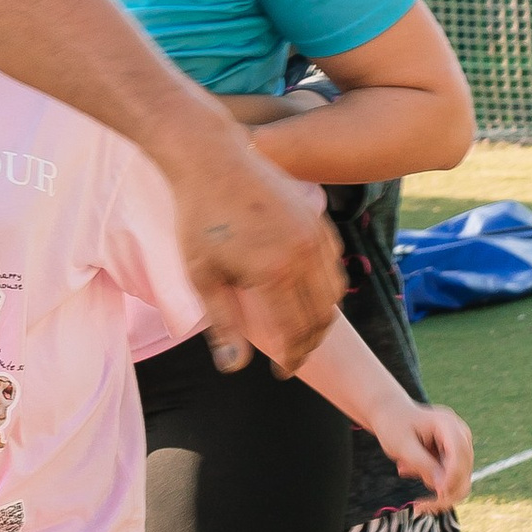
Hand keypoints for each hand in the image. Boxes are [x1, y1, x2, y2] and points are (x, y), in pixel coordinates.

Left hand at [169, 133, 340, 376]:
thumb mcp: (201, 275)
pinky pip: (333, 265)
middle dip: (308, 344)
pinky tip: (305, 295)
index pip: (294, 332)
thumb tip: (234, 367)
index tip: (280, 372)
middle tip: (291, 359)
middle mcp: (303, 255)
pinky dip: (325, 287)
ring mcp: (314, 236)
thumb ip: (223, 323)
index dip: (290, 358)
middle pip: (321, 318)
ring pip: (333, 293)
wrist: (213, 159)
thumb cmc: (198, 218)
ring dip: (321, 318)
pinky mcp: (317, 221)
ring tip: (300, 332)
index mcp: (273, 273)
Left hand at [382, 402, 473, 511]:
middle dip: (443, 490)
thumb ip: (423, 465)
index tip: (438, 494)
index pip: (459, 455)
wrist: (391, 414)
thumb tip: (443, 488)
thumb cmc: (393, 425)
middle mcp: (461, 435)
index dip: (452, 477)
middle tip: (418, 504)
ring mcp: (460, 447)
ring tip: (405, 469)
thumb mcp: (402, 446)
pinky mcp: (455, 458)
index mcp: (448, 424)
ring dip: (434, 486)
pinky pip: (451, 481)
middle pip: (464, 471)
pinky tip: (406, 469)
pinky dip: (431, 482)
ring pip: (461, 481)